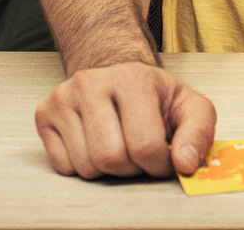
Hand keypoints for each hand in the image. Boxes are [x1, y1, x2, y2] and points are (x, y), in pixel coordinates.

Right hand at [35, 61, 217, 178]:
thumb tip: (184, 163)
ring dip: (107, 170)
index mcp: (131, 77)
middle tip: (139, 155)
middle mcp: (91, 82)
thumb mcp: (189, 106)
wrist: (116, 72)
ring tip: (119, 147)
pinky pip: (63, 167)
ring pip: (85, 166)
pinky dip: (82, 167)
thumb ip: (199, 133)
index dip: (159, 164)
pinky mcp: (44, 113)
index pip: (145, 146)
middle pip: (111, 159)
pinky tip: (95, 145)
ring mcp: (63, 97)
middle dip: (132, 169)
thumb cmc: (154, 95)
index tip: (164, 158)